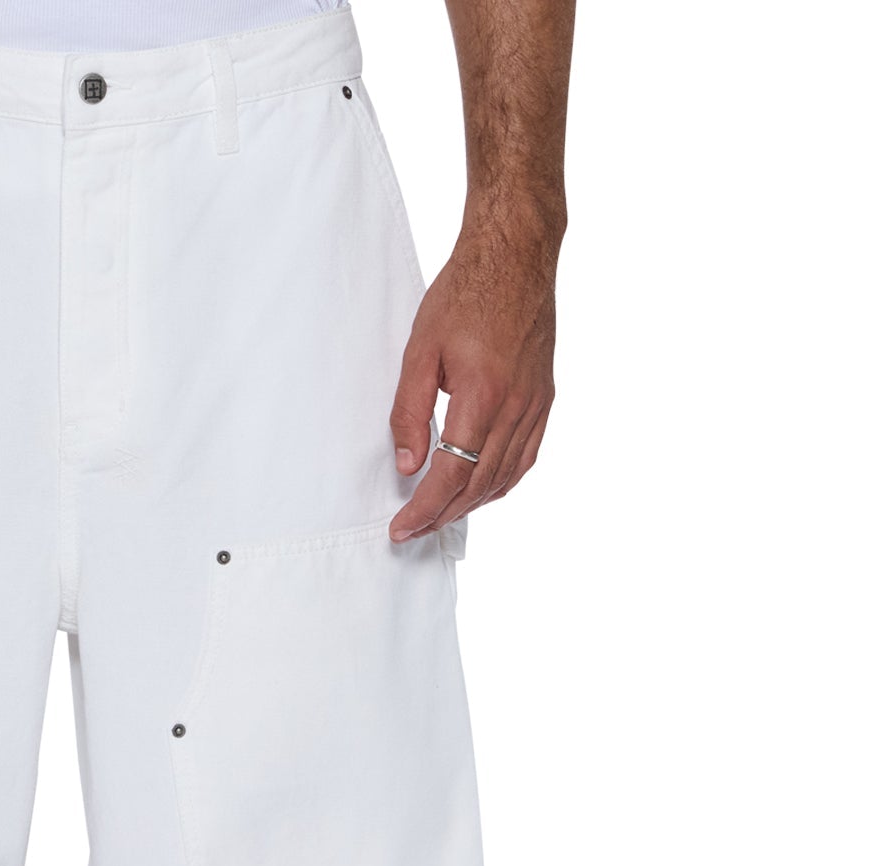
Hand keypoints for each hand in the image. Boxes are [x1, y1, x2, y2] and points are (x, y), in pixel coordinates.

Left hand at [388, 213, 557, 542]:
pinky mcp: (545, 399)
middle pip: (478, 486)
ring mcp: (536, 405)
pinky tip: (479, 490)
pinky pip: (525, 458)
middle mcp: (517, 407)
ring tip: (439, 516)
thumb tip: (408, 465)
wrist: (516, 255)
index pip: (452, 475)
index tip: (401, 528)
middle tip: (412, 530)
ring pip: (504, 478)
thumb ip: (409, 412)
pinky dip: (500, 483)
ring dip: (470, 505)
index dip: (424, 509)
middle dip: (442, 515)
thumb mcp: (420, 350)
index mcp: (483, 395)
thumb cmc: (465, 294)